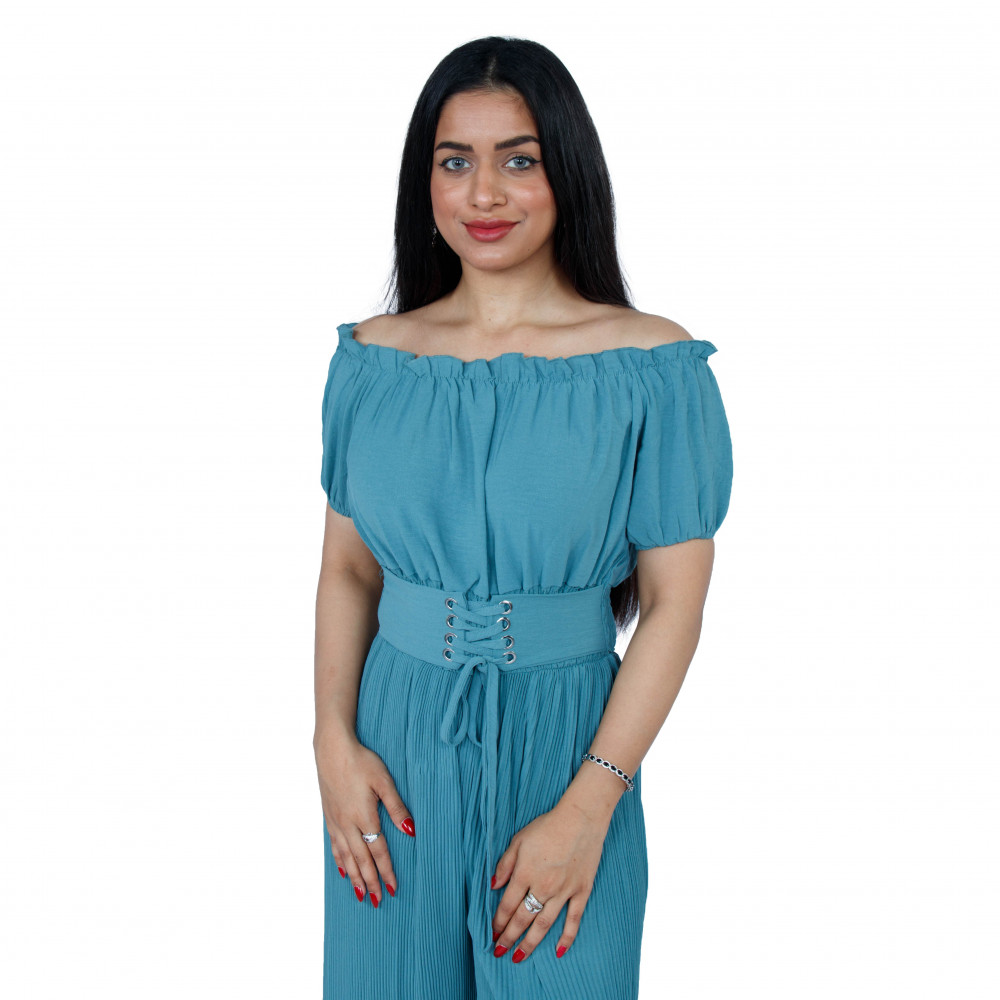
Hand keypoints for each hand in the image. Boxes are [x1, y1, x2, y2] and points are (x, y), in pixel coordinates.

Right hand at [315, 730, 414, 907]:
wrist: (332, 749)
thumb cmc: (361, 761)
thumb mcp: (384, 781)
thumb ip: (397, 807)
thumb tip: (411, 831)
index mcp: (364, 817)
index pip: (378, 851)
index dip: (386, 871)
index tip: (393, 888)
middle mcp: (348, 824)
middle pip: (361, 860)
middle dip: (370, 882)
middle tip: (377, 901)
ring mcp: (336, 821)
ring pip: (346, 857)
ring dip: (354, 877)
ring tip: (360, 894)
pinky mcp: (328, 816)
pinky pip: (334, 846)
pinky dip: (340, 861)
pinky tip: (342, 870)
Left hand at [490, 800, 610, 961]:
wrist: (581, 818)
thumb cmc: (547, 826)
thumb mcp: (519, 839)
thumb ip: (505, 864)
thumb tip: (493, 886)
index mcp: (525, 873)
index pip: (507, 905)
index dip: (498, 922)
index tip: (491, 933)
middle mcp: (542, 886)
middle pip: (522, 919)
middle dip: (508, 937)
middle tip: (498, 952)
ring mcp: (563, 891)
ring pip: (544, 925)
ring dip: (530, 944)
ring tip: (518, 958)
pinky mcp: (581, 891)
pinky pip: (573, 920)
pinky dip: (566, 938)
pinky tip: (557, 952)